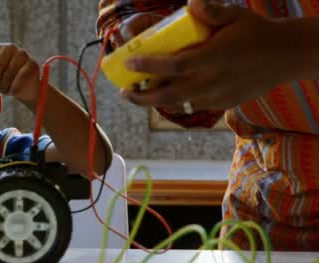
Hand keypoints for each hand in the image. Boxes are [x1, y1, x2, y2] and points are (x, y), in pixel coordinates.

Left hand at [0, 43, 39, 105]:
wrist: (25, 89)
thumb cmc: (4, 81)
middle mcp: (10, 47)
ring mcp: (22, 54)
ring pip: (8, 73)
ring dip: (4, 86)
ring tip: (5, 90)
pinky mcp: (32, 64)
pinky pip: (19, 78)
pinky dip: (14, 88)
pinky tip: (14, 91)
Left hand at [119, 0, 290, 112]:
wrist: (285, 57)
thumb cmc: (256, 32)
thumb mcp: (236, 15)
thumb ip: (212, 11)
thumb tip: (191, 3)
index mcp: (213, 57)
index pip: (174, 65)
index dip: (149, 66)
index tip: (129, 62)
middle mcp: (212, 81)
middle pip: (168, 95)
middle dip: (141, 97)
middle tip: (124, 92)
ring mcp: (216, 96)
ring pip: (177, 104)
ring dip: (154, 102)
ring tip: (136, 96)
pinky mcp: (221, 105)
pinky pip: (191, 106)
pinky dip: (174, 102)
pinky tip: (163, 95)